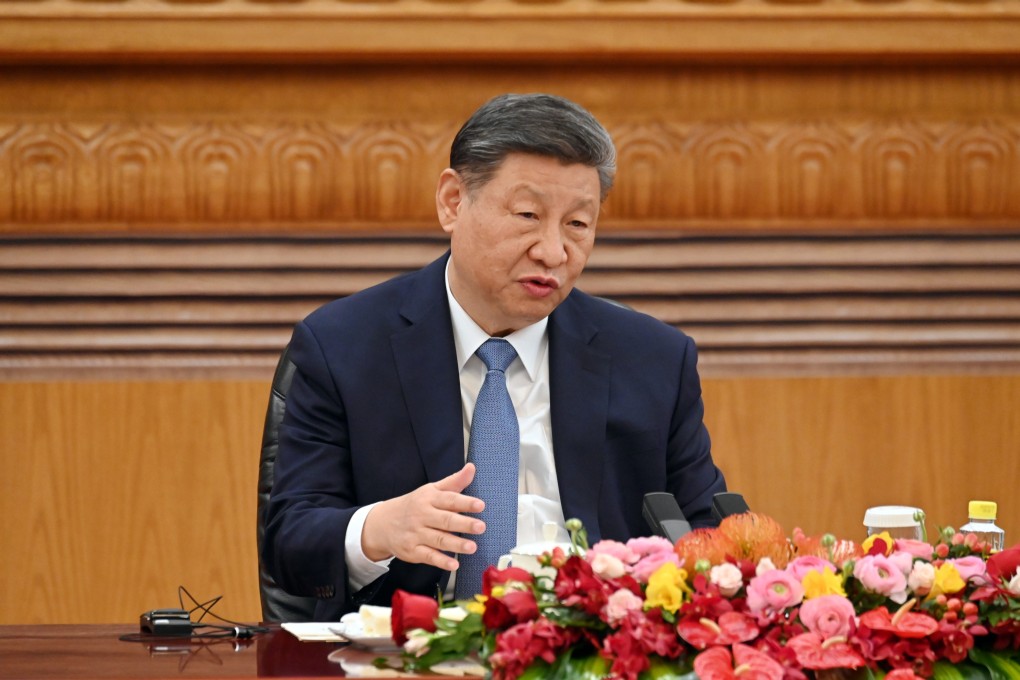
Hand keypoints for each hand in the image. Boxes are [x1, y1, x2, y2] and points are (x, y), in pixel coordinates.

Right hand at [361, 463, 484, 570]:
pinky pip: (428, 556)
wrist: (382, 523)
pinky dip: (441, 561)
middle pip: (445, 520)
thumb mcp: (432, 490)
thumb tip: (471, 467)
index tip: (480, 505)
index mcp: (429, 499)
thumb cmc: (415, 505)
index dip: (465, 502)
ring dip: (456, 544)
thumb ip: (454, 482)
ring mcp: (416, 534)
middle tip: (481, 526)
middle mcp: (422, 516)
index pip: (449, 499)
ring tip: (472, 547)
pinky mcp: (413, 551)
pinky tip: (454, 564)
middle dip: (464, 523)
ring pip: (439, 539)